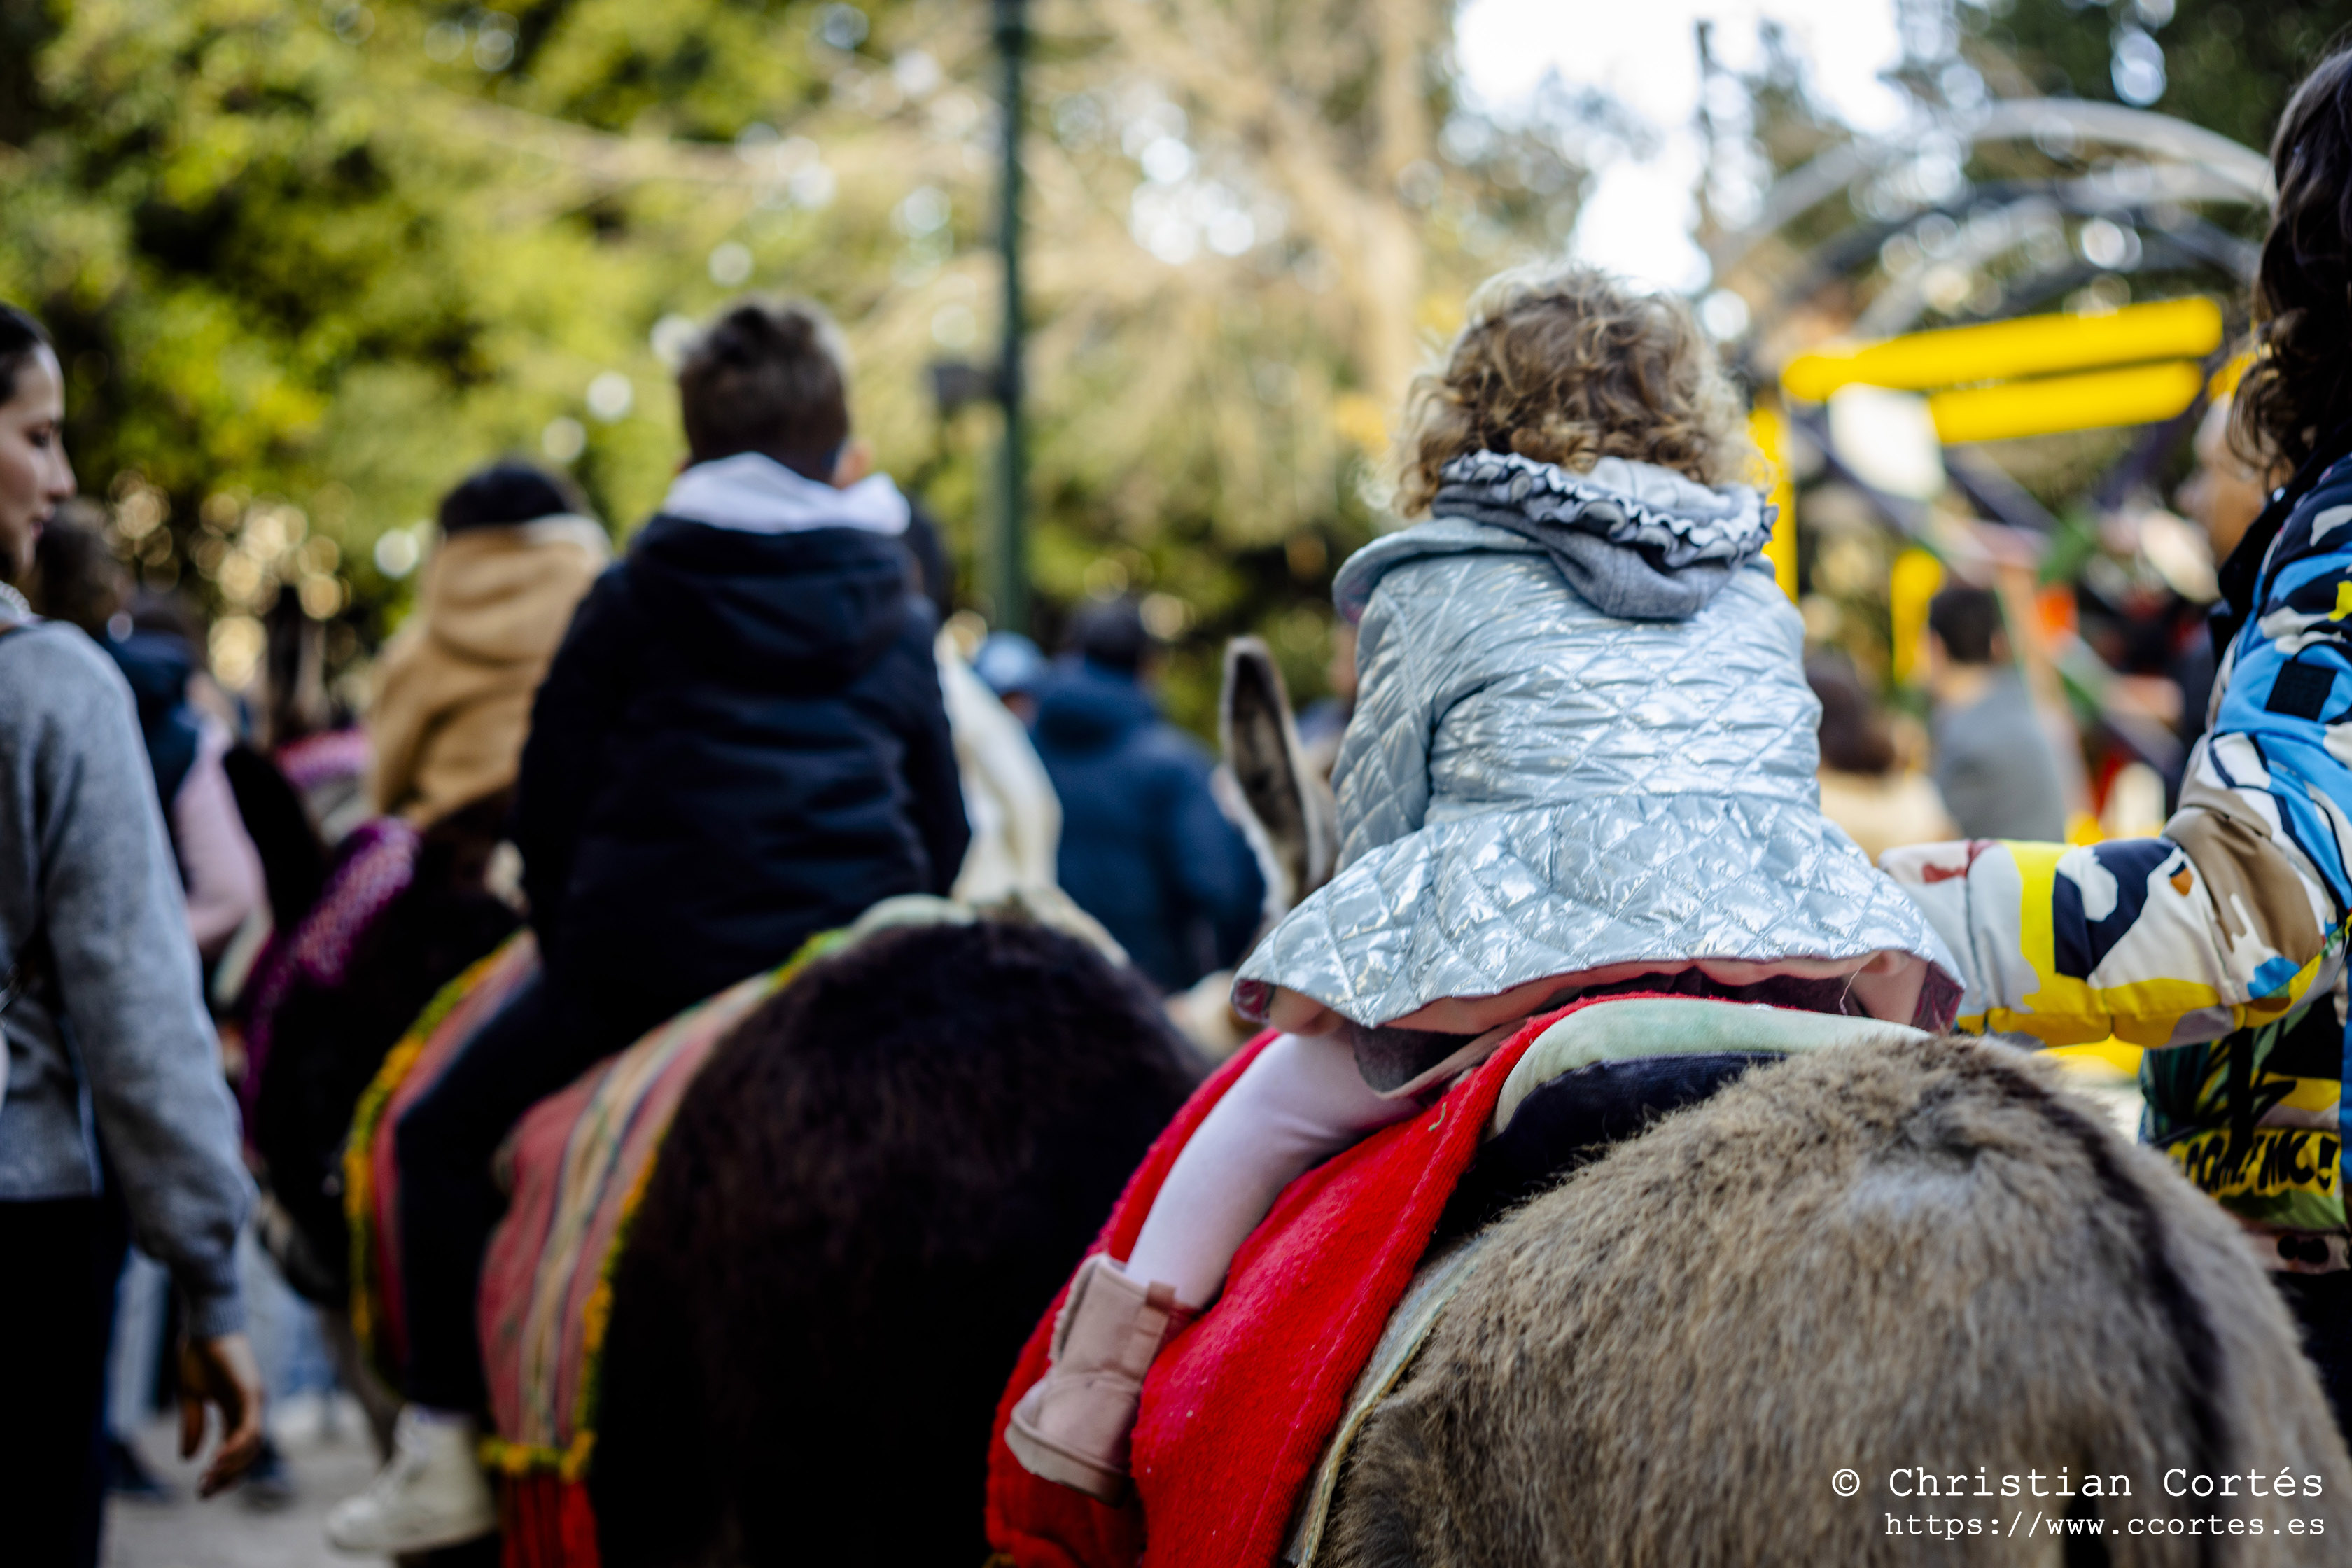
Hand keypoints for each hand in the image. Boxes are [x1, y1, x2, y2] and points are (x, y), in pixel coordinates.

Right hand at [177, 1333, 266, 1497]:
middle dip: (227, 1476)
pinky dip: (235, 1448)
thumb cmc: (198, 1354)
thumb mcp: (191, 1396)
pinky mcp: (251, 1392)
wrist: (204, 1323)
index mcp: (237, 1408)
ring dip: (231, 1466)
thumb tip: (189, 1458)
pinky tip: (216, 1460)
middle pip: (248, 1452)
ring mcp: (254, 1400)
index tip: (203, 1489)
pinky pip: (249, 1428)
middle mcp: (251, 1407)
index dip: (223, 1471)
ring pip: (252, 1445)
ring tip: (208, 1481)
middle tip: (204, 1493)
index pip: (237, 1448)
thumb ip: (193, 1425)